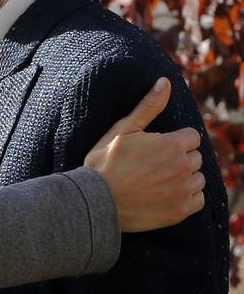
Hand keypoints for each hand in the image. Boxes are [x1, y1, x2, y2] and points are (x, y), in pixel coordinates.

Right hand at [84, 77, 205, 231]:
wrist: (96, 200)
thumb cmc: (106, 161)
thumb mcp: (123, 129)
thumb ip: (149, 106)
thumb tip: (164, 82)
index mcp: (172, 145)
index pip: (192, 137)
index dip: (174, 140)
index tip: (156, 147)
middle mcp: (183, 167)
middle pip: (195, 157)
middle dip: (179, 158)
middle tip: (153, 164)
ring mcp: (183, 191)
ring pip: (197, 178)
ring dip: (184, 178)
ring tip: (158, 180)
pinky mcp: (181, 211)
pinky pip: (198, 200)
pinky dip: (186, 197)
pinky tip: (165, 195)